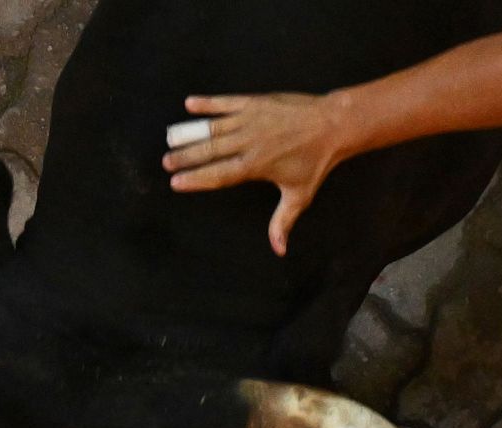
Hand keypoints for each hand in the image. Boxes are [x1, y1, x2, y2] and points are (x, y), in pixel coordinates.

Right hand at [162, 93, 345, 255]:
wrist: (334, 124)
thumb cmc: (316, 161)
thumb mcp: (299, 195)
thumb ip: (283, 222)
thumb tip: (279, 250)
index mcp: (255, 166)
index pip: (218, 174)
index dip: (196, 179)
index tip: (176, 183)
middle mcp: (249, 142)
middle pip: (209, 151)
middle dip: (185, 157)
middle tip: (167, 162)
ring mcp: (250, 120)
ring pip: (213, 128)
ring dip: (190, 134)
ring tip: (171, 140)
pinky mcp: (256, 103)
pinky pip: (226, 102)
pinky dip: (208, 102)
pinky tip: (190, 103)